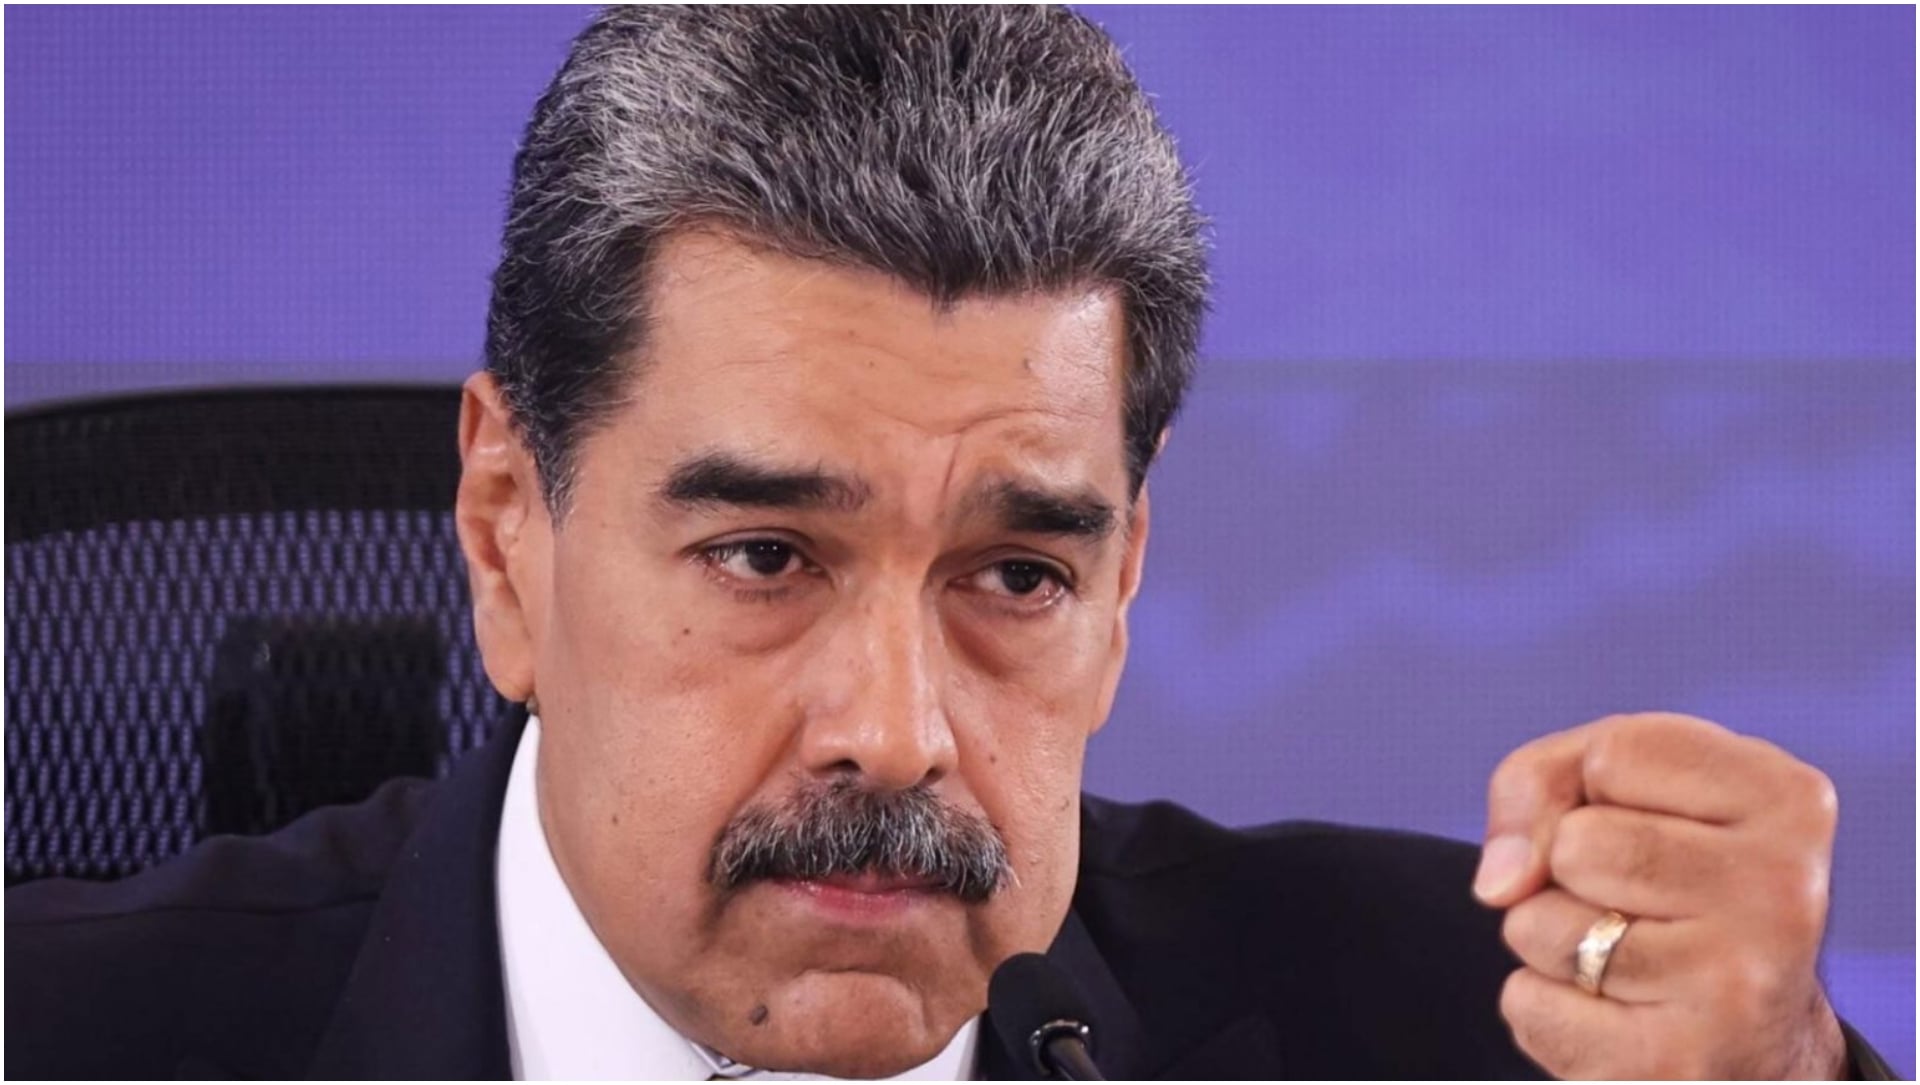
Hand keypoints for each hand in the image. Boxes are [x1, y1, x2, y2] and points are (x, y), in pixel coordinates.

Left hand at [1474, 713, 1847, 1078]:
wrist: (1756, 1038)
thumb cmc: (1671, 879)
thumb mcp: (1624, 791)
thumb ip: (1540, 783)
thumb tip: (1500, 882)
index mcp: (1788, 800)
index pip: (1614, 754)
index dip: (1593, 788)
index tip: (1649, 821)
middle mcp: (1781, 892)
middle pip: (1576, 845)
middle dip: (1566, 870)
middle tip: (1635, 902)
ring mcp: (1737, 985)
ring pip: (1539, 926)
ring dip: (1548, 940)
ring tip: (1625, 956)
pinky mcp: (1676, 1064)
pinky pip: (1529, 1006)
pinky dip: (1544, 1007)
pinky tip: (1615, 1014)